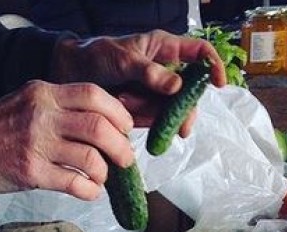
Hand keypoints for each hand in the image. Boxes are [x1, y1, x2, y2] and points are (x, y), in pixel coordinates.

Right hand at [0, 79, 134, 200]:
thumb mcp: (26, 102)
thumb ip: (58, 107)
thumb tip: (99, 124)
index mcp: (44, 94)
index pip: (94, 95)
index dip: (118, 113)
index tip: (124, 128)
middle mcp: (43, 116)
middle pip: (99, 127)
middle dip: (120, 146)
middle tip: (125, 159)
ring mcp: (36, 145)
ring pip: (90, 157)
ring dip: (104, 172)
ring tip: (101, 177)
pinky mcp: (30, 172)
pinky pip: (73, 183)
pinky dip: (89, 190)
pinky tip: (88, 191)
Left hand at [51, 30, 226, 131]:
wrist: (68, 73)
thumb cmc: (95, 55)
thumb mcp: (123, 59)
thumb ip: (150, 73)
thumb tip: (178, 86)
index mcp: (163, 49)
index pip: (199, 52)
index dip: (213, 66)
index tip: (219, 85)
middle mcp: (162, 72)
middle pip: (187, 93)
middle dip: (181, 111)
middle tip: (179, 129)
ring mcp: (151, 92)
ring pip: (167, 110)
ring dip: (149, 113)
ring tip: (123, 101)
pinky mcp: (138, 110)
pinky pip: (149, 121)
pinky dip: (137, 120)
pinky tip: (121, 109)